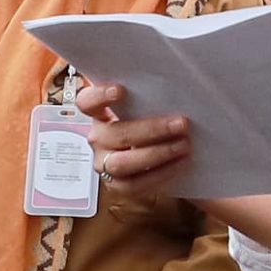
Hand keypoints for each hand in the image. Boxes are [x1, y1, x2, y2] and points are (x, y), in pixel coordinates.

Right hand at [76, 82, 193, 197]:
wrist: (158, 157)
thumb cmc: (152, 124)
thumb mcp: (147, 108)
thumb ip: (149, 97)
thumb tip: (175, 85)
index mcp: (100, 114)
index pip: (87, 102)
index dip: (100, 96)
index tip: (121, 90)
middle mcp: (98, 138)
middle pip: (115, 134)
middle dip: (151, 129)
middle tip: (181, 123)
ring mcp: (104, 163)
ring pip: (123, 162)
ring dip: (157, 154)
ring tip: (183, 145)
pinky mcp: (117, 185)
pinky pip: (134, 184)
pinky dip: (160, 174)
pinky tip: (180, 163)